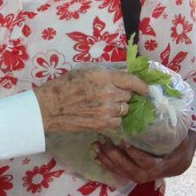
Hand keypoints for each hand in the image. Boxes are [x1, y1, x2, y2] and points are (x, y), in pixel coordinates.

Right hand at [33, 67, 147, 132]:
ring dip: (118, 107)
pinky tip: (102, 116)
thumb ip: (104, 74)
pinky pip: (118, 121)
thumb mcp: (84, 72)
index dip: (141, 85)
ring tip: (104, 106)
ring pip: (124, 109)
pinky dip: (113, 119)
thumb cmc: (63, 86)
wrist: (49, 107)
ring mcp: (106, 109)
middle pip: (128, 95)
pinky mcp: (102, 123)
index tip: (146, 90)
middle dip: (123, 95)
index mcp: (103, 76)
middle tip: (110, 96)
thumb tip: (122, 77)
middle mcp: (108, 92)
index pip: (131, 80)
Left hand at [93, 130, 195, 183]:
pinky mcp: (132, 175)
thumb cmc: (179, 147)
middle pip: (129, 168)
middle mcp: (149, 175)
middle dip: (114, 155)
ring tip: (96, 146)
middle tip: (104, 141)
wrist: (178, 163)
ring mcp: (139, 177)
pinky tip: (97, 156)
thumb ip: (174, 129)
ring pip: (121, 171)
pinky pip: (118, 172)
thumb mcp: (181, 138)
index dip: (136, 154)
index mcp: (161, 166)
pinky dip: (107, 164)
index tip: (125, 142)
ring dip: (107, 159)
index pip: (147, 162)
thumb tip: (168, 110)